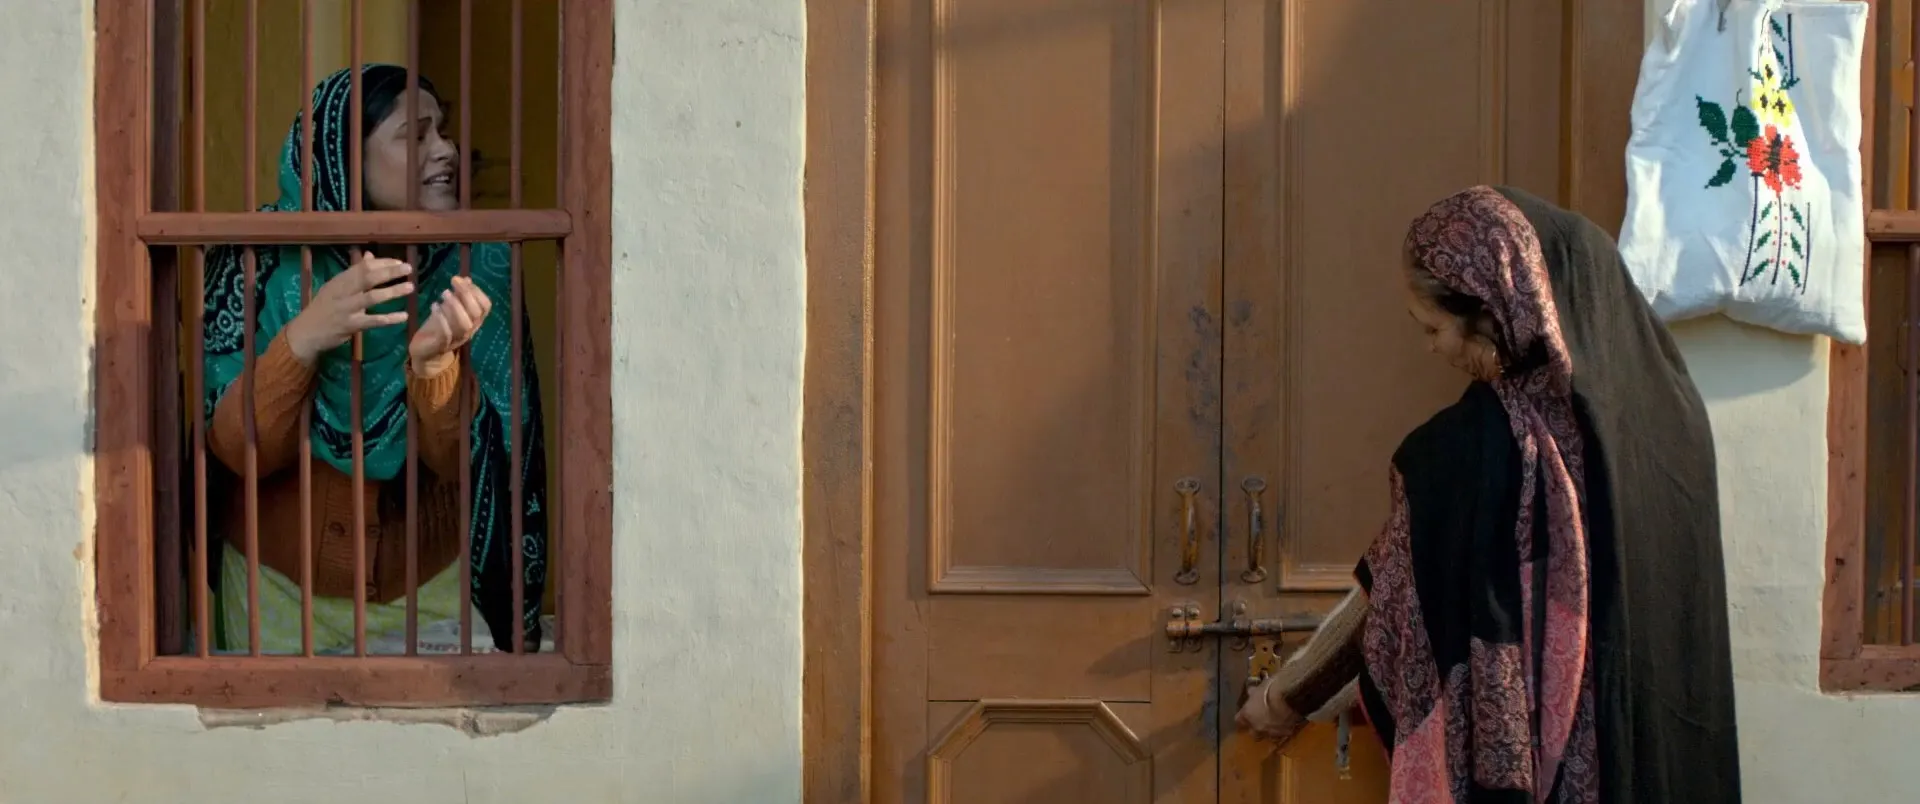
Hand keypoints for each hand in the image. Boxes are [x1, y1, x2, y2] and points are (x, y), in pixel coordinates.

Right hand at [284, 250, 412, 364]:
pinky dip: (389, 318)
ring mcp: (346, 309)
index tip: (399, 263)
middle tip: (409, 268)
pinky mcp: (350, 325)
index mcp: (339, 281)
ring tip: (410, 287)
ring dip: (392, 292)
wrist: (305, 332)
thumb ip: (354, 273)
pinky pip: (372, 321)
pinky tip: (403, 316)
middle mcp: (342, 292)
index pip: (363, 267)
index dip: (382, 263)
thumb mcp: (335, 287)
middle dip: (389, 272)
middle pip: (367, 278)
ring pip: (371, 298)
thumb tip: (370, 256)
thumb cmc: (323, 308)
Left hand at [407, 274, 491, 375]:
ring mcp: (456, 338)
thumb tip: (467, 279)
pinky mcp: (441, 345)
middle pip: (477, 313)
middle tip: (452, 281)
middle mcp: (469, 330)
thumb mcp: (449, 309)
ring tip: (444, 293)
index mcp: (474, 321)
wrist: (425, 353)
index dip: (476, 291)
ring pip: (464, 324)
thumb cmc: (438, 328)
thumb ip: (459, 296)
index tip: (462, 279)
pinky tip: (434, 306)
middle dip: (466, 294)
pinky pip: (446, 333)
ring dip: (455, 306)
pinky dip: (440, 318)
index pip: (485, 306)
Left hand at [1236, 678, 1308, 744]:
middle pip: (1252, 733)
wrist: (1290, 697)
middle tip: (1261, 720)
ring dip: (1270, 731)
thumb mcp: (1260, 687)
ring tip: (1276, 724)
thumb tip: (1251, 692)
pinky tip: (1287, 725)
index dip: (1242, 718)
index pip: (1238, 721)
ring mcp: (1271, 733)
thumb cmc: (1272, 687)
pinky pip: (1282, 736)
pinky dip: (1283, 731)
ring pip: (1268, 736)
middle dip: (1256, 728)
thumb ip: (1254, 693)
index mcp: (1247, 714)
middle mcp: (1257, 727)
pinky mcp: (1285, 735)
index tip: (1245, 714)